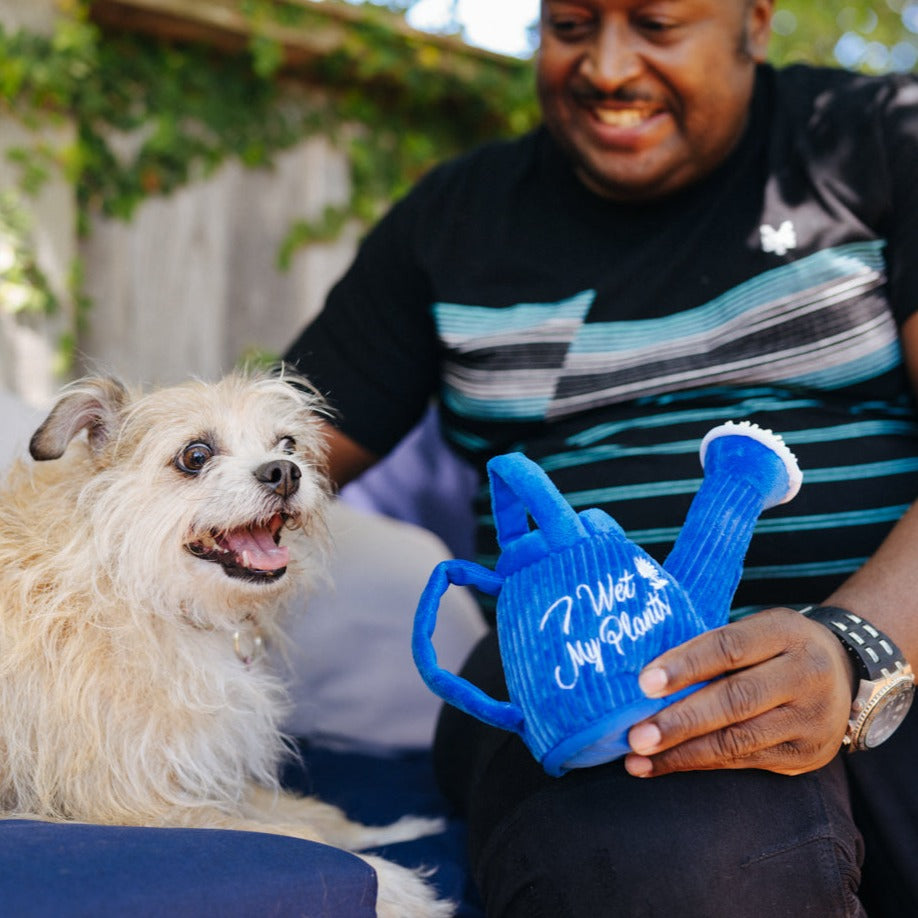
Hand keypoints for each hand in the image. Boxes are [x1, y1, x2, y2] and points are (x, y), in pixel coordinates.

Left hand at [624, 607, 855, 777]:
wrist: (845, 673)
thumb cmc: (777, 646)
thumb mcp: (758, 628)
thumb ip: (714, 645)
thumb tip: (648, 676)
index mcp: (786, 632)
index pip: (730, 647)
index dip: (686, 665)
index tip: (644, 683)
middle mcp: (805, 675)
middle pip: (736, 700)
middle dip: (680, 720)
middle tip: (635, 735)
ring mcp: (810, 719)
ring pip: (738, 740)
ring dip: (682, 752)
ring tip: (638, 757)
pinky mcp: (806, 754)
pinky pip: (745, 761)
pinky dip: (698, 764)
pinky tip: (663, 764)